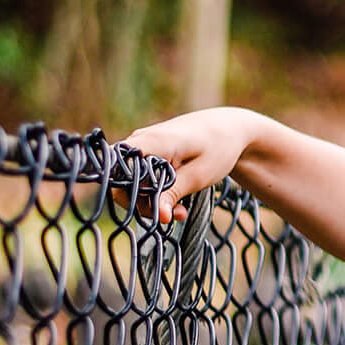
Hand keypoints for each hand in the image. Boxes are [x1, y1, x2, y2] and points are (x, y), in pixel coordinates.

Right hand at [118, 108, 260, 223]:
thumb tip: (159, 216)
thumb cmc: (218, 147)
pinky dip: (155, 192)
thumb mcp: (199, 175)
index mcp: (151, 141)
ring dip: (152, 201)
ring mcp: (141, 146)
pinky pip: (140, 177)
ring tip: (179, 211)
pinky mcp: (146, 152)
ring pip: (130, 182)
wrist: (228, 128)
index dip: (124, 192)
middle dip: (143, 203)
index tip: (150, 208)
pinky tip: (176, 202)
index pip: (116, 167)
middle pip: (121, 180)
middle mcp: (139, 141)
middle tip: (172, 215)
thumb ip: (174, 194)